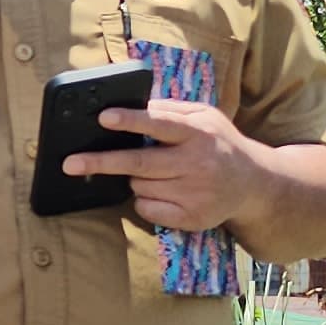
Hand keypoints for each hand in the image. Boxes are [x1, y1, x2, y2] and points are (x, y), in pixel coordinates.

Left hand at [63, 99, 269, 233]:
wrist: (255, 183)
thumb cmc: (219, 143)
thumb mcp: (204, 117)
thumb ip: (170, 110)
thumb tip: (131, 106)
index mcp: (199, 132)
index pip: (160, 124)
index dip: (130, 121)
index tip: (104, 118)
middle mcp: (198, 163)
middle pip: (140, 163)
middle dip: (102, 162)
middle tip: (70, 163)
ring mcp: (196, 193)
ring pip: (139, 186)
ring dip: (133, 179)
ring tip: (154, 172)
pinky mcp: (193, 218)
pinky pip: (148, 209)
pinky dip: (144, 201)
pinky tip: (162, 191)